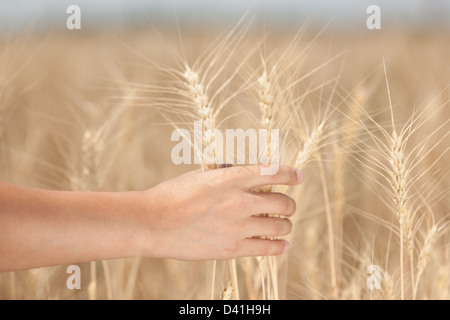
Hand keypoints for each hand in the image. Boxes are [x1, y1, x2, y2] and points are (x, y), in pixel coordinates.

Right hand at [136, 165, 303, 259]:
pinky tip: (282, 244)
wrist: (153, 223)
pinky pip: (268, 248)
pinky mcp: (233, 249)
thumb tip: (244, 175)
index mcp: (232, 178)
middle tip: (286, 206)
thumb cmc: (173, 195)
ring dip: (285, 224)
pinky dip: (280, 245)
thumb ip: (226, 176)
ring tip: (282, 225)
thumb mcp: (201, 176)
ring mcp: (238, 226)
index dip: (291, 174)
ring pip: (280, 225)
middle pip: (283, 202)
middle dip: (288, 204)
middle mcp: (240, 201)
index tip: (298, 176)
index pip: (274, 172)